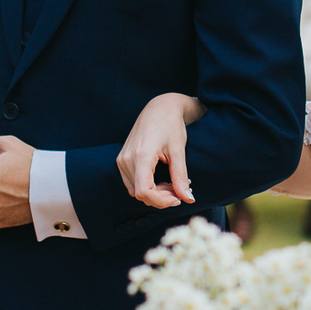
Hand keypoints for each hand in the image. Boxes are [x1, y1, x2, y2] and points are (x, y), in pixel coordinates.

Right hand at [117, 93, 202, 208]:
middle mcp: (127, 158)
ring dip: (154, 194)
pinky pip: (132, 183)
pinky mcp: (122, 159)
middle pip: (140, 194)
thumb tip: (188, 199)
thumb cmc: (171, 125)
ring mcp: (122, 159)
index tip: (178, 198)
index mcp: (141, 155)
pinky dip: (147, 187)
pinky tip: (161, 180)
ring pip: (135, 191)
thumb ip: (180, 177)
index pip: (144, 192)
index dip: (162, 201)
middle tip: (179, 190)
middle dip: (161, 198)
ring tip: (171, 185)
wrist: (160, 107)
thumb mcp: (179, 151)